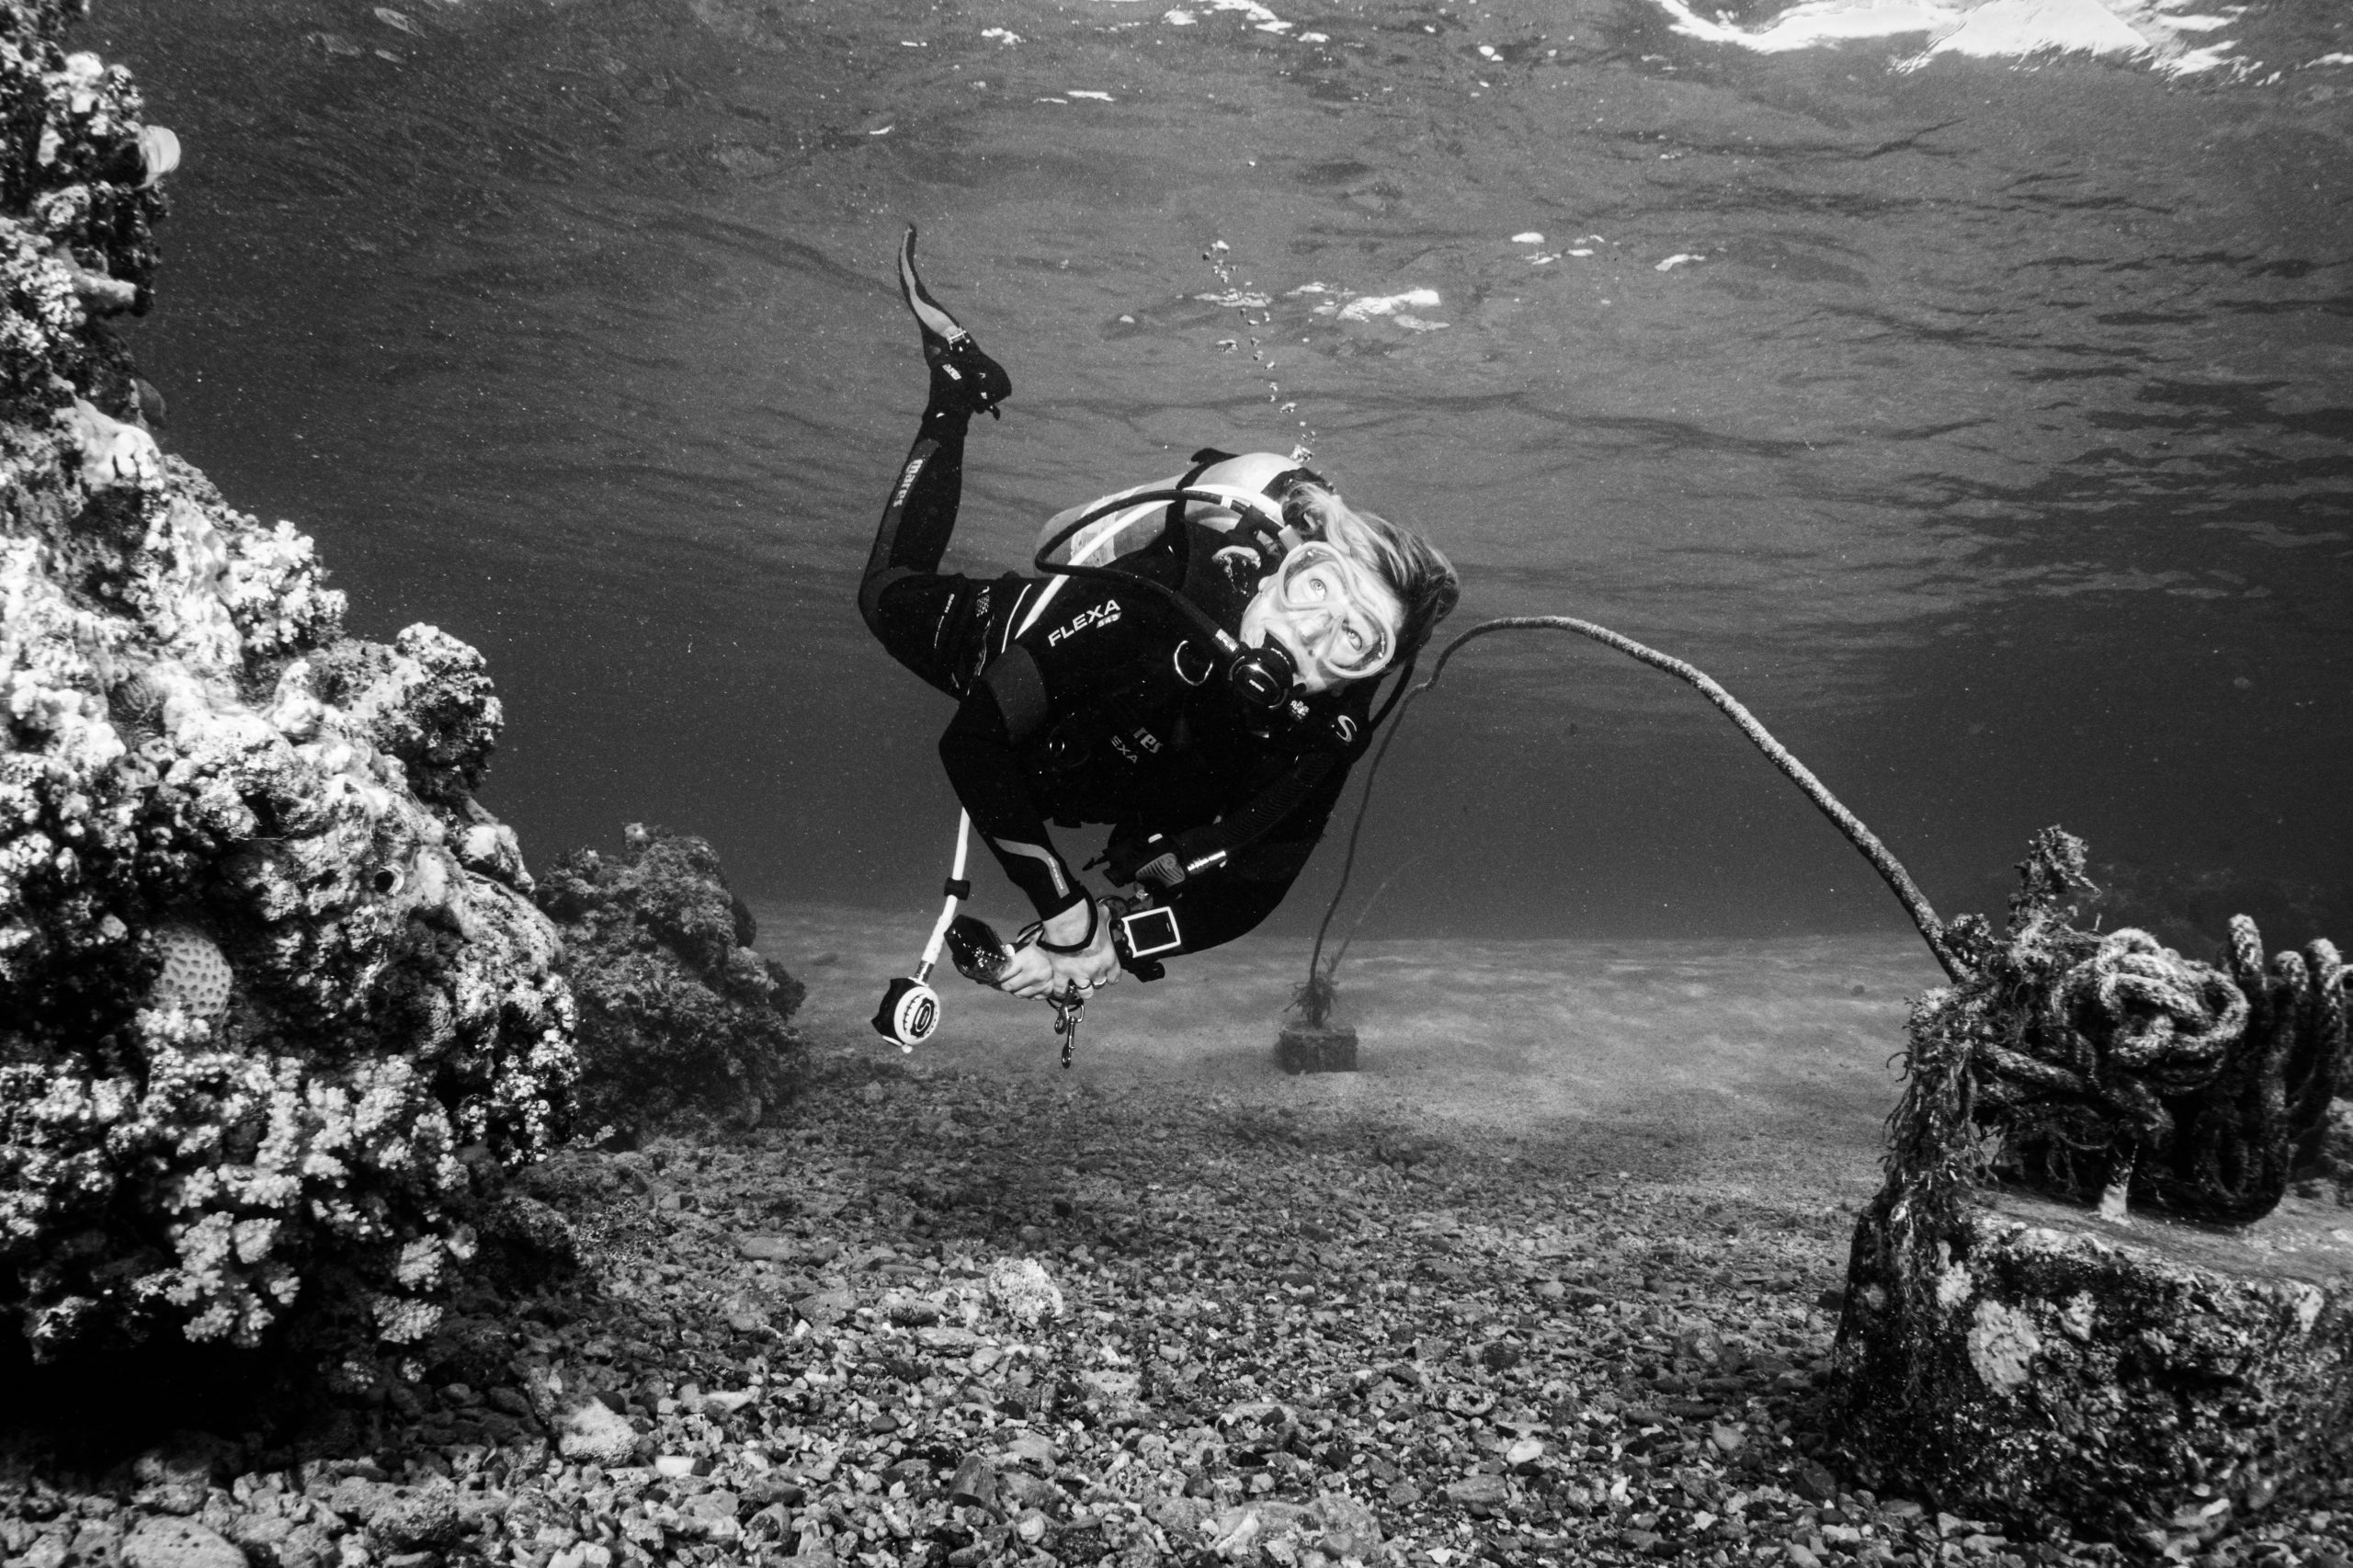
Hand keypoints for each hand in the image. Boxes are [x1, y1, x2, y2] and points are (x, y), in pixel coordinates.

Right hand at [994, 900, 1118, 999]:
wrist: (1068, 920)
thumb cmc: (1087, 917)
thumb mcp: (1103, 917)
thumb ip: (1106, 921)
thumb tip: (1105, 915)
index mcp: (1108, 958)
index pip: (1115, 976)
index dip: (1111, 976)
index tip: (1108, 974)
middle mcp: (1095, 969)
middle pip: (1099, 984)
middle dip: (1096, 980)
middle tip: (1090, 974)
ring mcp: (1078, 973)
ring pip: (1084, 992)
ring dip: (1082, 989)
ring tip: (1078, 985)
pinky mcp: (1062, 973)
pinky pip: (1061, 989)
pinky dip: (1060, 990)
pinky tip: (1061, 990)